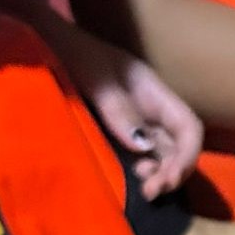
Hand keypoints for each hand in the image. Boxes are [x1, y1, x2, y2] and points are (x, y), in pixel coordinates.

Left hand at [56, 27, 204, 199]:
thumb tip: (145, 148)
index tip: (170, 178)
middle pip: (178, 147)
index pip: (188, 127)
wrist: (46, 42)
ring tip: (143, 189)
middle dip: (173, 173)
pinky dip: (143, 172)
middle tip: (151, 192)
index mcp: (154, 93)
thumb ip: (118, 110)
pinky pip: (141, 157)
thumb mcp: (95, 77)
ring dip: (159, 176)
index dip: (188, 155)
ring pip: (162, 156)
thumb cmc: (72, 51)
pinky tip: (132, 180)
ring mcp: (137, 123)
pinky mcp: (119, 133)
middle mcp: (152, 111)